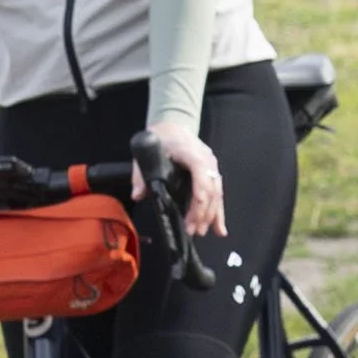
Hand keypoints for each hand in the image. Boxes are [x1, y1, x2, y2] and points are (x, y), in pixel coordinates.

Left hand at [139, 118, 225, 237]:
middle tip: (192, 230)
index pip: (201, 175)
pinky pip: (218, 194)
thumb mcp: (145, 152)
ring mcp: (212, 166)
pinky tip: (220, 229)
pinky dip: (218, 212)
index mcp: (191, 153)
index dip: (199, 196)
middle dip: (202, 212)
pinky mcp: (212, 173)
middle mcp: (206, 160)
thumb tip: (138, 195)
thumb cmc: (160, 137)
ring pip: (217, 193)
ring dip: (210, 215)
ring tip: (201, 232)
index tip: (192, 216)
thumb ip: (141, 174)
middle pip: (211, 189)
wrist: (173, 125)